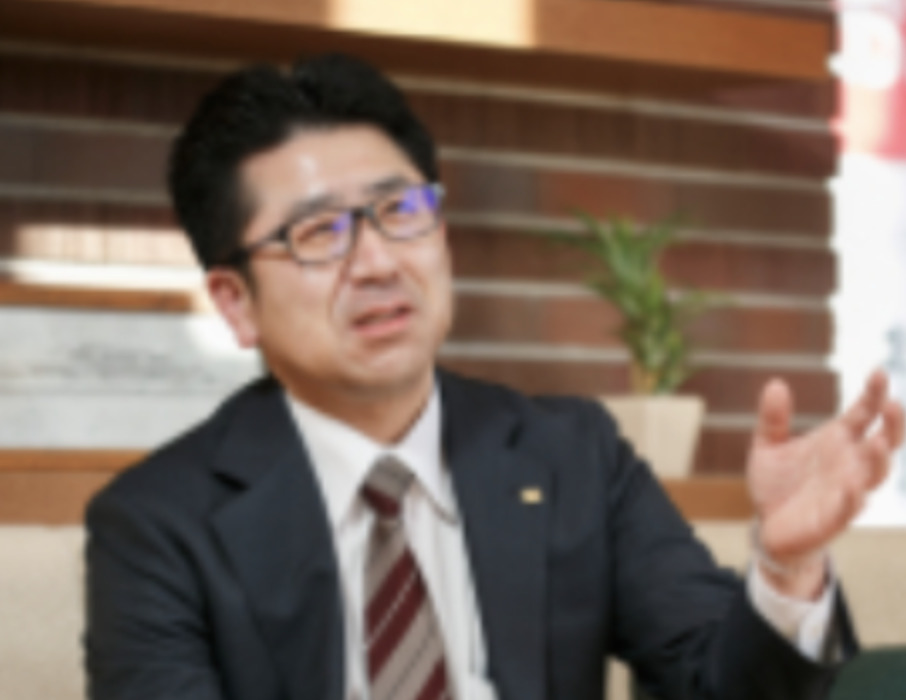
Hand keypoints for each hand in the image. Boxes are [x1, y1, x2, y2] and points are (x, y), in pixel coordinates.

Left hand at [746, 370, 904, 598]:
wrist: (767, 526)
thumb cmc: (777, 484)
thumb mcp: (767, 446)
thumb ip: (772, 418)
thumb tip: (774, 383)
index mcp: (837, 440)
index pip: (863, 414)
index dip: (873, 394)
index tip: (878, 372)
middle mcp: (849, 463)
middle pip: (881, 442)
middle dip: (891, 425)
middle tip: (892, 404)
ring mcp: (846, 490)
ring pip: (873, 474)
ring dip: (877, 459)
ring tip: (877, 442)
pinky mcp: (833, 518)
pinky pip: (848, 508)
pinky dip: (852, 499)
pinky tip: (854, 489)